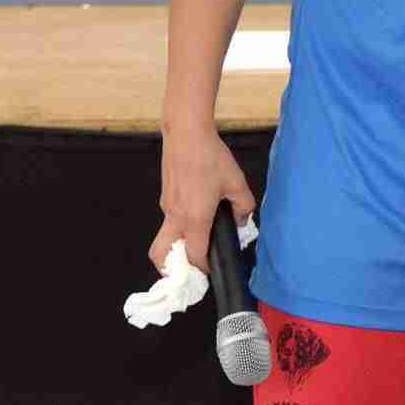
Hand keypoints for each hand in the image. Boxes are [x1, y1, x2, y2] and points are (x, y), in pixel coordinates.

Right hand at [150, 123, 255, 275]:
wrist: (186, 134)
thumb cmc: (211, 158)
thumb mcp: (236, 182)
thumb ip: (243, 206)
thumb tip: (242, 221)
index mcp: (194, 219)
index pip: (194, 256)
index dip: (203, 268)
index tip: (212, 269)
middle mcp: (175, 217)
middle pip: (160, 255)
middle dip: (171, 268)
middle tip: (189, 268)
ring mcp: (167, 206)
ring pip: (165, 236)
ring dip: (177, 245)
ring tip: (199, 240)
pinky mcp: (166, 195)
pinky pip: (169, 219)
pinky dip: (179, 225)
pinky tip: (199, 211)